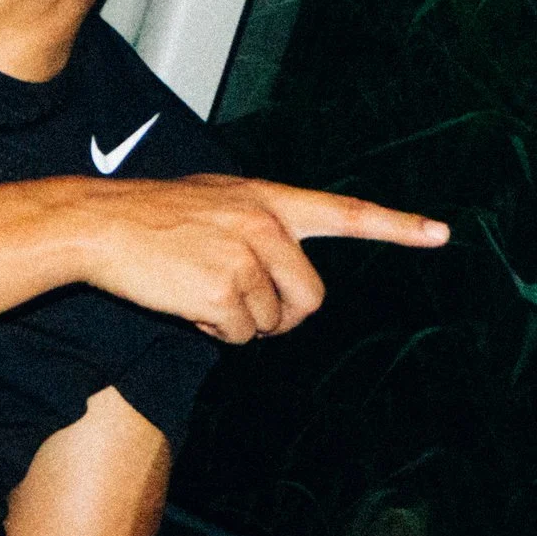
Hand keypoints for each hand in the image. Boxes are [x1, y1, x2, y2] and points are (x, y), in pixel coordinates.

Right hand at [66, 174, 446, 342]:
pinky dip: (217, 332)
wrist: (97, 223)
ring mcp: (245, 257)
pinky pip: (242, 336)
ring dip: (241, 322)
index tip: (439, 234)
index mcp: (266, 199)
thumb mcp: (213, 202)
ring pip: (273, 322)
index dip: (396, 226)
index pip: (343, 212)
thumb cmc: (149, 217)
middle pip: (311, 297)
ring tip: (197, 288)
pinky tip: (186, 303)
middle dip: (283, 313)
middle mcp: (264, 224)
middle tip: (242, 304)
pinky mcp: (222, 290)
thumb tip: (282, 284)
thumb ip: (258, 227)